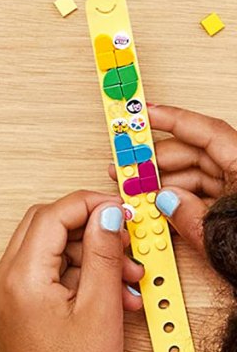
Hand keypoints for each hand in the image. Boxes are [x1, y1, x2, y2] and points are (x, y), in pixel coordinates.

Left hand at [0, 191, 144, 351]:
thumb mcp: (100, 311)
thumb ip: (103, 256)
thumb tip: (107, 215)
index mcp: (19, 275)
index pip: (51, 216)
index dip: (88, 206)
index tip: (121, 210)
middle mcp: (4, 278)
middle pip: (46, 226)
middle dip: (90, 230)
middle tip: (126, 242)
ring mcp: (7, 292)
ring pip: (50, 250)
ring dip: (90, 257)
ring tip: (128, 280)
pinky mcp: (17, 306)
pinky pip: (47, 273)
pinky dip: (79, 276)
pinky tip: (112, 295)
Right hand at [108, 104, 236, 253]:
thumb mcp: (221, 237)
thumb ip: (188, 214)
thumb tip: (166, 199)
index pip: (207, 133)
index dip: (172, 120)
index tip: (144, 115)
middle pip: (198, 155)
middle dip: (160, 161)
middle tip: (130, 168)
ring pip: (200, 178)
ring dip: (168, 184)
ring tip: (140, 193)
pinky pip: (208, 198)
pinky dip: (184, 201)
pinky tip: (163, 208)